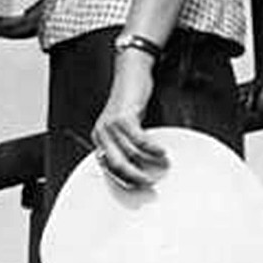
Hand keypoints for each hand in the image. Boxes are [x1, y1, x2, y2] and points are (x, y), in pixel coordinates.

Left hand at [92, 51, 167, 189]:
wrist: (130, 72)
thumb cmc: (130, 99)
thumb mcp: (125, 125)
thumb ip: (127, 143)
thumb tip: (140, 165)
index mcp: (100, 138)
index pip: (108, 167)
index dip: (123, 180)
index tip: (137, 189)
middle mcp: (101, 133)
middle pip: (116, 165)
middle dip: (134, 178)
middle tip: (149, 184)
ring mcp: (110, 126)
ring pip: (129, 154)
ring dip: (148, 163)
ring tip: (163, 166)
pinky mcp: (123, 118)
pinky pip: (139, 140)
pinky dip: (152, 149)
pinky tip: (162, 152)